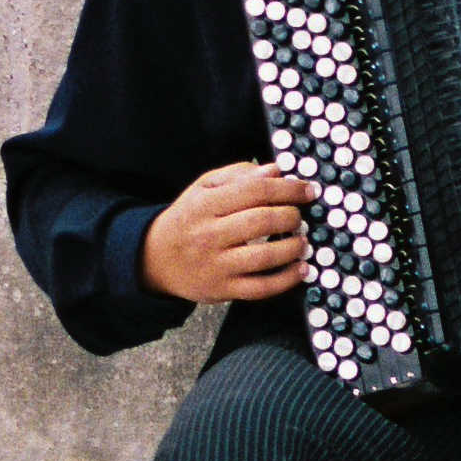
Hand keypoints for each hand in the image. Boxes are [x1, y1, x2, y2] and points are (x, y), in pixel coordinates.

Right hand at [140, 161, 315, 303]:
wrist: (155, 259)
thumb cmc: (187, 219)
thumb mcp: (203, 188)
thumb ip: (238, 175)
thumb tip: (276, 171)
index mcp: (205, 205)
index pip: (254, 191)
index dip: (287, 189)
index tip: (306, 191)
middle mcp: (209, 235)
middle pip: (261, 221)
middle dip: (291, 216)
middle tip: (300, 217)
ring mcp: (216, 265)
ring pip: (264, 257)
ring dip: (293, 247)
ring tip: (302, 241)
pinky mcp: (222, 290)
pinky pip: (261, 288)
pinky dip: (287, 280)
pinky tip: (300, 269)